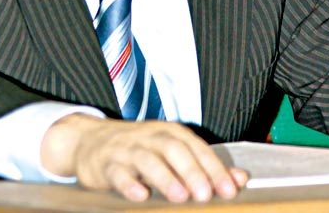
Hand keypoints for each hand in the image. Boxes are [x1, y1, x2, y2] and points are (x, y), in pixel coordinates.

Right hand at [41, 114, 246, 202]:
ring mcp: (126, 148)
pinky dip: (129, 183)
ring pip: (147, 159)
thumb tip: (240, 178)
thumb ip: (203, 165)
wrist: (88, 140)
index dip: (213, 168)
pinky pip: (118, 172)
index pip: (195, 147)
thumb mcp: (170, 151)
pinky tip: (140, 196)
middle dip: (191, 171)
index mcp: (168, 132)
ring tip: (180, 197)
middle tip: (205, 195)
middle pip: (173, 149)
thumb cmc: (137, 149)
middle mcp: (149, 136)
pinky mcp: (106, 163)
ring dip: (165, 177)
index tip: (228, 190)